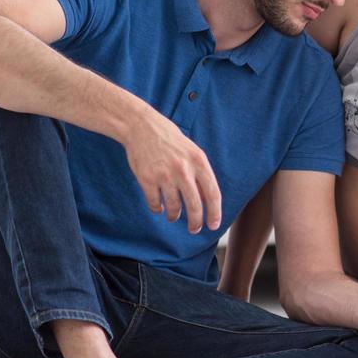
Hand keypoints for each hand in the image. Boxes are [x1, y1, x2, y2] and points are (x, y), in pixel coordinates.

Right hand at [122, 108, 221, 233]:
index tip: (214, 225)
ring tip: (174, 217)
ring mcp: (165, 175)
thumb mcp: (193, 152)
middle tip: (194, 229)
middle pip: (195, 205)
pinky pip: (155, 203)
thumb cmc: (171, 141)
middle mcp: (184, 170)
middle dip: (196, 222)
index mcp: (199, 162)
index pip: (212, 193)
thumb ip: (201, 175)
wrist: (142, 128)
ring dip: (174, 216)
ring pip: (174, 207)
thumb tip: (206, 201)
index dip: (215, 213)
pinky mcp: (147, 179)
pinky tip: (159, 208)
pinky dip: (158, 209)